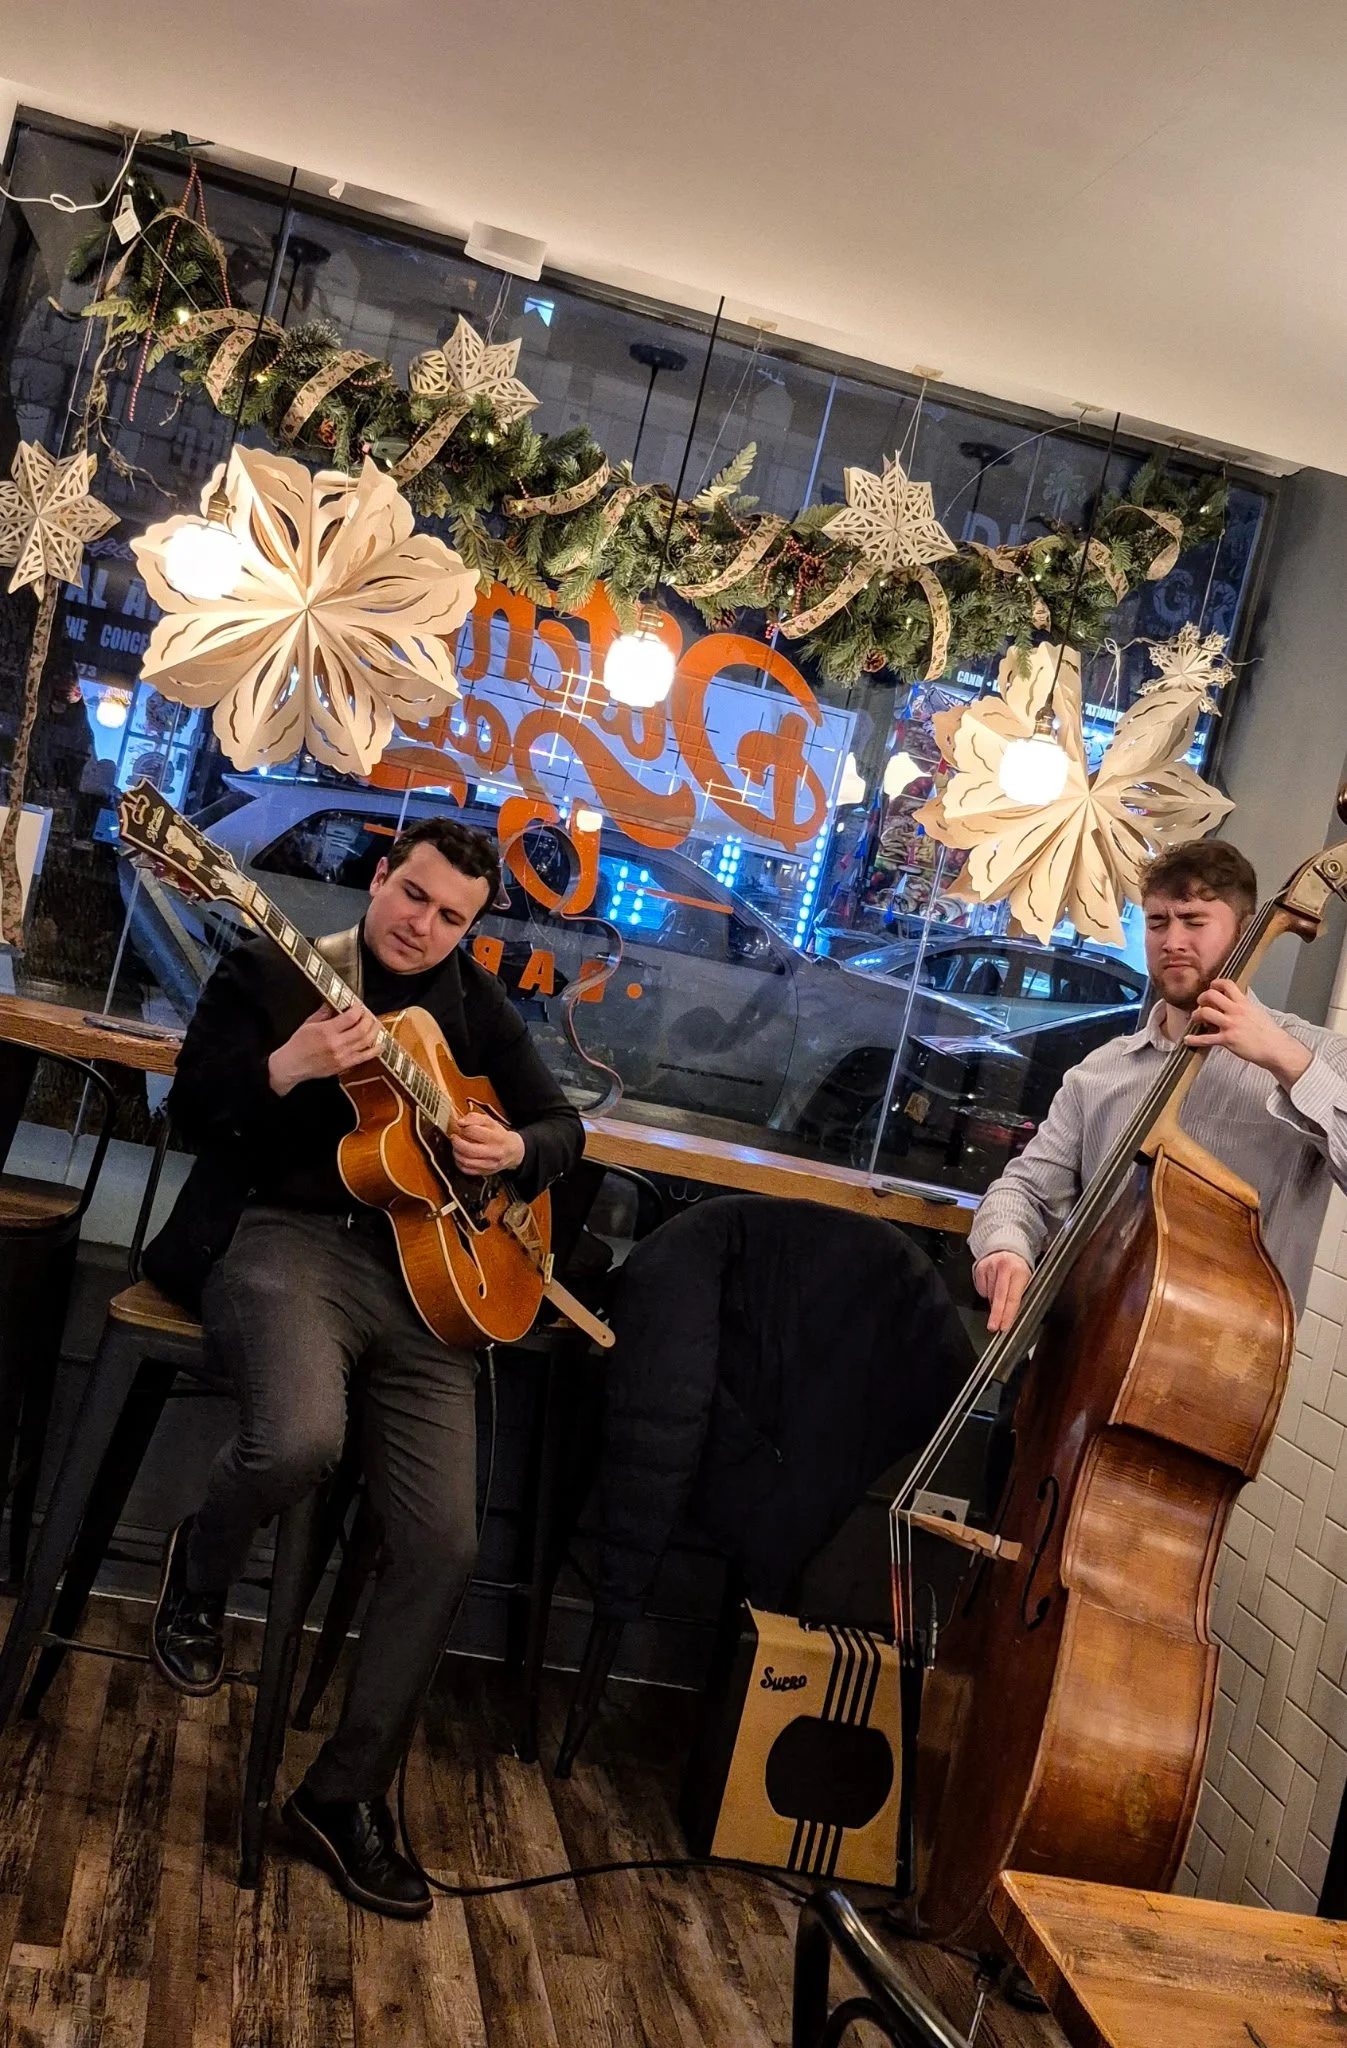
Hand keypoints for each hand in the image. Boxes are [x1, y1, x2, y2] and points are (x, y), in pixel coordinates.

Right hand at [268, 1002, 381, 1096]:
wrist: (292, 1065)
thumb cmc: (298, 1046)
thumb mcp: (308, 1024)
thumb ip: (323, 1013)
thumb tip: (333, 1003)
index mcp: (326, 1031)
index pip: (351, 1017)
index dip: (358, 1009)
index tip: (358, 1006)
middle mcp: (336, 1044)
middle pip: (362, 1029)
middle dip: (369, 1018)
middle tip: (368, 1014)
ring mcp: (342, 1056)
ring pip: (367, 1042)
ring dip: (375, 1031)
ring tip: (376, 1024)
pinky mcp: (344, 1065)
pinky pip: (365, 1057)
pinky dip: (375, 1049)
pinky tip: (379, 1043)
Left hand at [451, 1110, 525, 1176]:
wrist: (513, 1151)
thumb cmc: (499, 1135)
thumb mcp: (490, 1122)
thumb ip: (474, 1118)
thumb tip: (460, 1122)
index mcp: (496, 1137)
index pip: (473, 1131)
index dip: (464, 1128)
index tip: (461, 1127)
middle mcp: (494, 1152)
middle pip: (468, 1149)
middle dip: (456, 1142)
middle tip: (454, 1137)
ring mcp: (489, 1165)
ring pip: (466, 1161)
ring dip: (456, 1153)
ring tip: (456, 1147)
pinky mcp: (485, 1172)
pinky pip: (467, 1170)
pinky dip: (459, 1163)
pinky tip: (460, 1156)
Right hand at [973, 1251, 1032, 1332]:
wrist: (1006, 1250)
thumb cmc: (1018, 1269)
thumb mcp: (1026, 1280)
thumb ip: (1020, 1295)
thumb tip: (1013, 1315)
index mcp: (1019, 1272)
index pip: (1013, 1297)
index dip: (1008, 1314)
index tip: (1004, 1326)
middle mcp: (1004, 1267)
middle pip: (998, 1296)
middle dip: (996, 1314)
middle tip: (993, 1327)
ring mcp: (990, 1267)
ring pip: (989, 1294)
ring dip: (994, 1303)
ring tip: (1001, 1299)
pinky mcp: (979, 1268)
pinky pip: (982, 1289)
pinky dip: (987, 1293)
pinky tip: (993, 1287)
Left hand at [1185, 979, 1312, 1090]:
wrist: (1276, 1048)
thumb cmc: (1269, 1032)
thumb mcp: (1258, 1012)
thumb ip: (1245, 1005)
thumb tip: (1238, 998)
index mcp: (1244, 1003)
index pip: (1227, 984)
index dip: (1215, 984)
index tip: (1211, 987)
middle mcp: (1236, 1011)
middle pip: (1211, 995)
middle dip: (1201, 998)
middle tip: (1201, 1005)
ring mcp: (1231, 1025)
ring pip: (1204, 1013)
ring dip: (1196, 1015)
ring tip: (1196, 1019)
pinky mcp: (1227, 1039)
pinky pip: (1205, 1039)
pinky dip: (1194, 1040)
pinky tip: (1188, 1040)